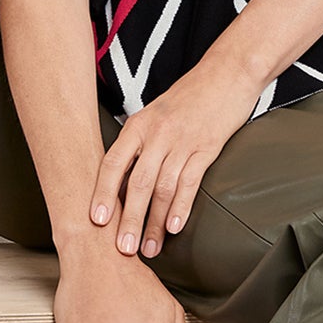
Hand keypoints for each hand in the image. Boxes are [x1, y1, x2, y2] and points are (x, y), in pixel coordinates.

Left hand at [90, 55, 263, 259]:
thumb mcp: (156, 112)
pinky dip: (181, 208)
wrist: (228, 73)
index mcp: (138, 124)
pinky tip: (174, 228)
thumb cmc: (190, 96)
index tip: (95, 221)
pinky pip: (190, 182)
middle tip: (123, 249)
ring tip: (149, 248)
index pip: (112, 163)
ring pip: (163, 189)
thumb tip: (122, 179)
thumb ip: (140, 142)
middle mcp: (157, 133)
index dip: (102, 193)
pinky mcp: (207, 148)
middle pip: (137, 183)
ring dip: (154, 223)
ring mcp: (182, 141)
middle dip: (128, 220)